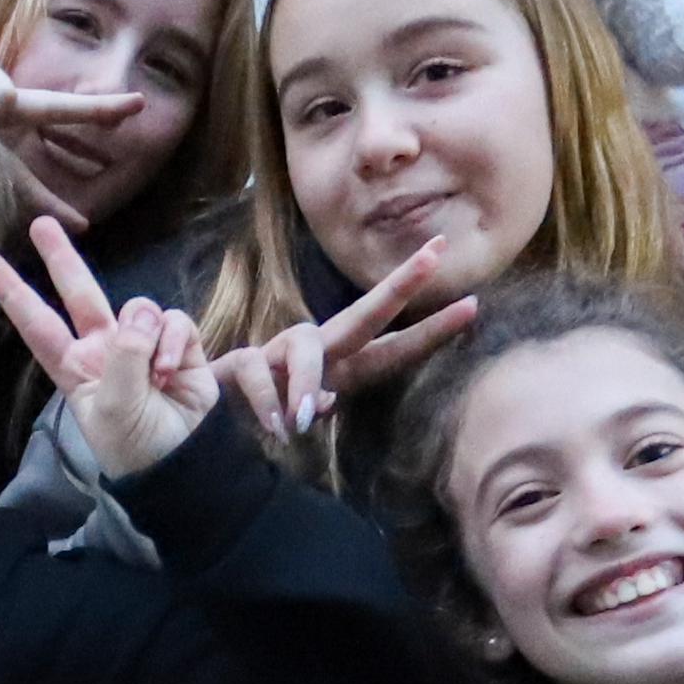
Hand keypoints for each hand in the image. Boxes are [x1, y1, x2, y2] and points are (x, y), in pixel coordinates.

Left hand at [0, 217, 224, 482]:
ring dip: (149, 335)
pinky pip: (174, 321)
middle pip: (79, 293)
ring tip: (155, 377)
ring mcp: (142, 344)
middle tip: (40, 224)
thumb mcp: (115, 407)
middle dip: (61, 258)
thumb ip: (125, 357)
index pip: (38, 324)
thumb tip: (142, 312)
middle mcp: (105, 348)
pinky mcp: (178, 345)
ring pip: (140, 307)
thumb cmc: (136, 444)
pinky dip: (174, 343)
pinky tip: (172, 373)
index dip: (15, 294)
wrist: (182, 463)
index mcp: (75, 366)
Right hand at [210, 236, 474, 450]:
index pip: (395, 347)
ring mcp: (281, 354)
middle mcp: (319, 351)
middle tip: (435, 255)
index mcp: (344, 368)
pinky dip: (269, 403)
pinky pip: (260, 376)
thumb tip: (327, 404)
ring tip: (303, 420)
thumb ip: (325, 406)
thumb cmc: (269, 415)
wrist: (210, 417)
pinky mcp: (243, 366)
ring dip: (306, 382)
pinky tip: (276, 428)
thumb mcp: (307, 414)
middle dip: (401, 285)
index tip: (473, 305)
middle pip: (366, 313)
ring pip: (307, 346)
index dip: (433, 329)